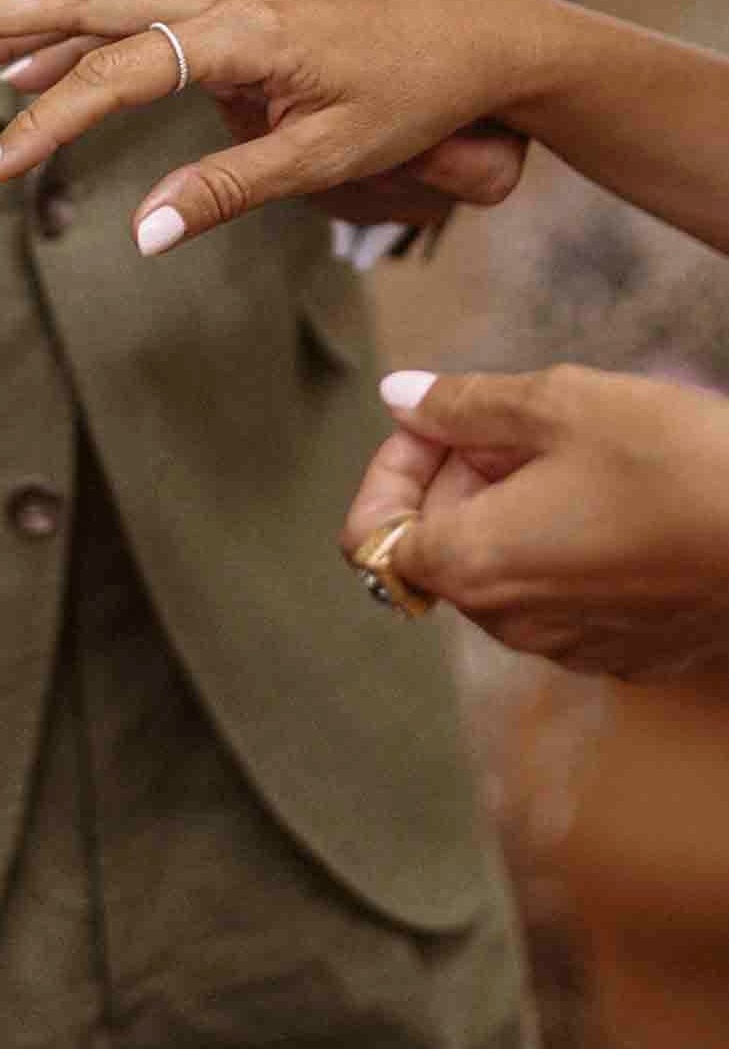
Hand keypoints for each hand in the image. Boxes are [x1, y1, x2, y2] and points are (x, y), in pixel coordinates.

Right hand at [0, 0, 538, 254]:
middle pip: (81, 0)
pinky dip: (71, 30)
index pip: (115, 74)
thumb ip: (228, 191)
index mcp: (239, 31)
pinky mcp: (228, 5)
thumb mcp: (330, 155)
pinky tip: (34, 61)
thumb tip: (143, 237)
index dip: (48, 124)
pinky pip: (131, 11)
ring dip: (18, 19)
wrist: (482, 37)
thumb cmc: (416, 95)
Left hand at [342, 366, 728, 678]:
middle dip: (461, 474)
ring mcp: (573, 648)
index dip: (394, 467)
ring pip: (505, 568)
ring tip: (579, 452)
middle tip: (525, 418)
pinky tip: (619, 498)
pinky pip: (563, 595)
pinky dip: (565, 543)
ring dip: (514, 505)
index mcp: (474, 566)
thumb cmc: (674, 460)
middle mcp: (512, 625)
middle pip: (441, 545)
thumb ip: (462, 403)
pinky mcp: (628, 652)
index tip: (439, 421)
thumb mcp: (557, 402)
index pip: (373, 535)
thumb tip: (398, 397)